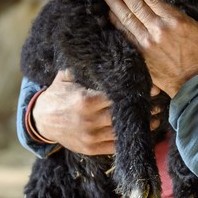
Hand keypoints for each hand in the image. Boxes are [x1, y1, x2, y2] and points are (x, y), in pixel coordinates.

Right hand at [32, 69, 165, 155]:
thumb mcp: (66, 77)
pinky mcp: (91, 149)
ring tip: (155, 118)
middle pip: (122, 115)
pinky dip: (128, 140)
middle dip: (142, 109)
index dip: (135, 92)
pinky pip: (114, 146)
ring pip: (121, 132)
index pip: (117, 96)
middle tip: (157, 103)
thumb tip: (103, 48)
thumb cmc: (57, 95)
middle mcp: (89, 121)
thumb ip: (85, 67)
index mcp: (85, 101)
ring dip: (140, 126)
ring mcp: (90, 137)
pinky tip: (141, 133)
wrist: (40, 121)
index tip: (151, 88)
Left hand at [101, 0, 197, 97]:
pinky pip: (125, 34)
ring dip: (115, 4)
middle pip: (136, 5)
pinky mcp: (141, 53)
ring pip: (127, 18)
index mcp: (176, 20)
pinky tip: (109, 14)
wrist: (194, 82)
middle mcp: (158, 28)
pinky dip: (116, 23)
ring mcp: (147, 41)